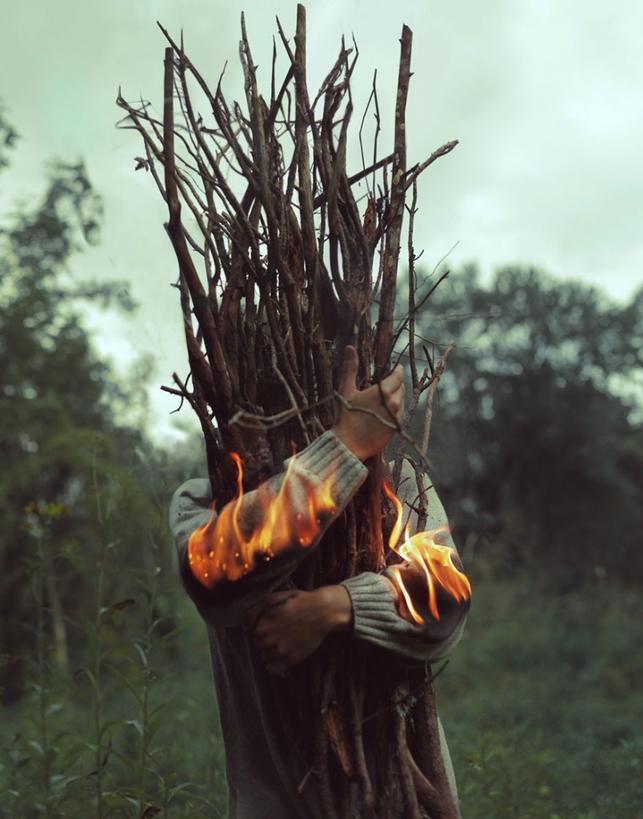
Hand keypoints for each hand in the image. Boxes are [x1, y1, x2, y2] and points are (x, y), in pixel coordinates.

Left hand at [249, 586, 351, 674]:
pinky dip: (274, 665)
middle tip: (276, 633)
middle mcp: (268, 640)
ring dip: (269, 651)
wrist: (322, 612)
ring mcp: (280, 651)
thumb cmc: (299, 602)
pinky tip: (280, 657)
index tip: (267, 625)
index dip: (259, 628)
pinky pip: (274, 669)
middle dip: (264, 639)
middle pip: (257, 644)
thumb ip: (257, 608)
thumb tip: (246, 620)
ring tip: (281, 643)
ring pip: (264, 656)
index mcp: (262, 625)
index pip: (251, 632)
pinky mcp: (291, 659)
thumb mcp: (275, 597)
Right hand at [331, 345, 404, 460]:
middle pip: (401, 388)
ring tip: (382, 398)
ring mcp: (397, 417)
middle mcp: (395, 403)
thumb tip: (350, 347)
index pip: (398, 375)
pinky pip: (399, 414)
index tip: (394, 368)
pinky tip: (382, 412)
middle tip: (385, 383)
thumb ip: (350, 368)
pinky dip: (394, 410)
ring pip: (401, 401)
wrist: (348, 446)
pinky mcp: (396, 429)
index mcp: (384, 391)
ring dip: (395, 397)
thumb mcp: (346, 390)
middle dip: (395, 384)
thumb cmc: (345, 417)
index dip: (396, 371)